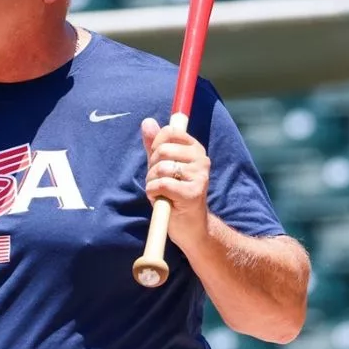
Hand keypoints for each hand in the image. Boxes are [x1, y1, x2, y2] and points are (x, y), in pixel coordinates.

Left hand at [141, 117, 211, 249]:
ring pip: (162, 168)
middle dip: (152, 167)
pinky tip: (160, 199)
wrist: (190, 226)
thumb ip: (154, 145)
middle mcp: (202, 160)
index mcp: (195, 149)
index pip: (170, 132)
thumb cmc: (174, 194)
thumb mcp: (162, 166)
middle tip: (158, 180)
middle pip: (163, 150)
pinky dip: (153, 192)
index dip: (156, 145)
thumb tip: (147, 121)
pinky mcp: (193, 193)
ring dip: (152, 181)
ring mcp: (199, 176)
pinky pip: (162, 184)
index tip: (157, 160)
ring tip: (160, 191)